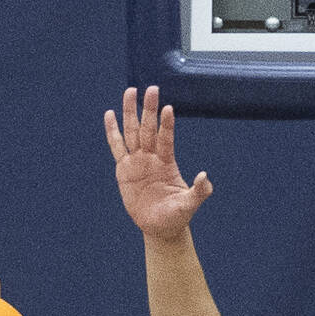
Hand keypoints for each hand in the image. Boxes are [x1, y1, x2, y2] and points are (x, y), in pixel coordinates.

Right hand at [104, 85, 211, 237]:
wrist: (160, 226)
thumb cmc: (176, 215)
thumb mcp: (189, 205)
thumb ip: (199, 191)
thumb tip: (204, 176)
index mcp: (167, 163)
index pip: (166, 139)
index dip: (166, 125)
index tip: (168, 109)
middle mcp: (152, 157)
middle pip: (148, 129)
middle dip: (149, 109)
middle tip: (152, 89)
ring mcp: (137, 161)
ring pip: (132, 132)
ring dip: (131, 112)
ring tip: (130, 91)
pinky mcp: (124, 169)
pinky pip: (117, 147)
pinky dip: (112, 132)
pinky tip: (109, 114)